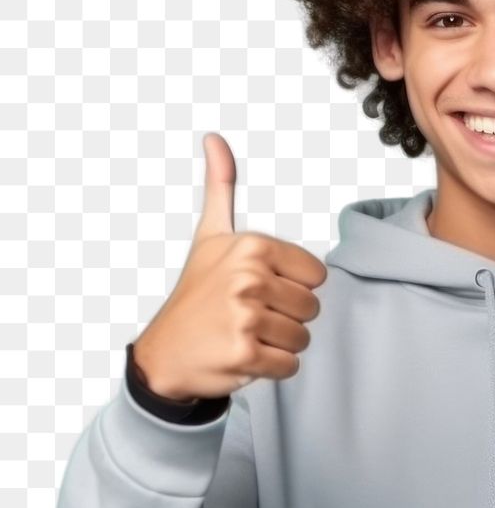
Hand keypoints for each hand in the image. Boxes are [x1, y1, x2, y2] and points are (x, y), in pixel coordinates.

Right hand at [131, 132, 327, 400]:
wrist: (164, 353)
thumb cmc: (196, 294)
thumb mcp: (209, 237)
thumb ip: (221, 187)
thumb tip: (214, 138)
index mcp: (252, 246)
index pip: (317, 276)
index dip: (292, 288)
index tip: (258, 290)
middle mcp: (249, 278)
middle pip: (312, 308)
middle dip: (286, 318)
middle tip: (248, 316)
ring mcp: (246, 317)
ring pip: (303, 338)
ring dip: (279, 344)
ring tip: (245, 335)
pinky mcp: (246, 354)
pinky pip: (290, 364)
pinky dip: (272, 368)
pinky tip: (243, 357)